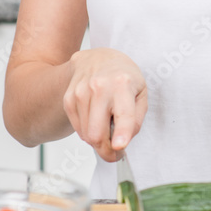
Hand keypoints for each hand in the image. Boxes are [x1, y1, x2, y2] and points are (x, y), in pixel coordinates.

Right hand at [62, 48, 147, 162]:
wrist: (98, 58)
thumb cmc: (123, 77)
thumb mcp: (141, 93)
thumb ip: (136, 120)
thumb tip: (122, 143)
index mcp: (123, 84)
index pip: (123, 113)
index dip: (121, 133)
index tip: (119, 147)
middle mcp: (100, 87)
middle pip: (97, 133)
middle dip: (106, 151)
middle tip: (115, 152)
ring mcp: (81, 92)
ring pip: (86, 135)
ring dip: (97, 140)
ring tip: (107, 126)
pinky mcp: (69, 99)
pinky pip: (78, 129)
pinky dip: (87, 131)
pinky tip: (95, 119)